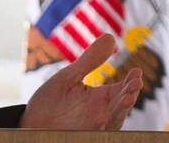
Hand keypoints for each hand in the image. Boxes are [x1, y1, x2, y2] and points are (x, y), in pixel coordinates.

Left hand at [20, 33, 142, 129]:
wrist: (31, 122)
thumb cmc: (50, 100)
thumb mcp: (69, 76)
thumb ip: (90, 61)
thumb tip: (111, 36)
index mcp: (100, 98)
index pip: (121, 88)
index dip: (130, 81)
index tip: (137, 71)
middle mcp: (101, 112)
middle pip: (121, 105)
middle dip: (129, 94)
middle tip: (135, 84)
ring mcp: (94, 126)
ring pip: (114, 121)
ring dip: (120, 110)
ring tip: (127, 98)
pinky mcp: (84, 135)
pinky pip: (96, 133)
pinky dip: (100, 127)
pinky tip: (101, 118)